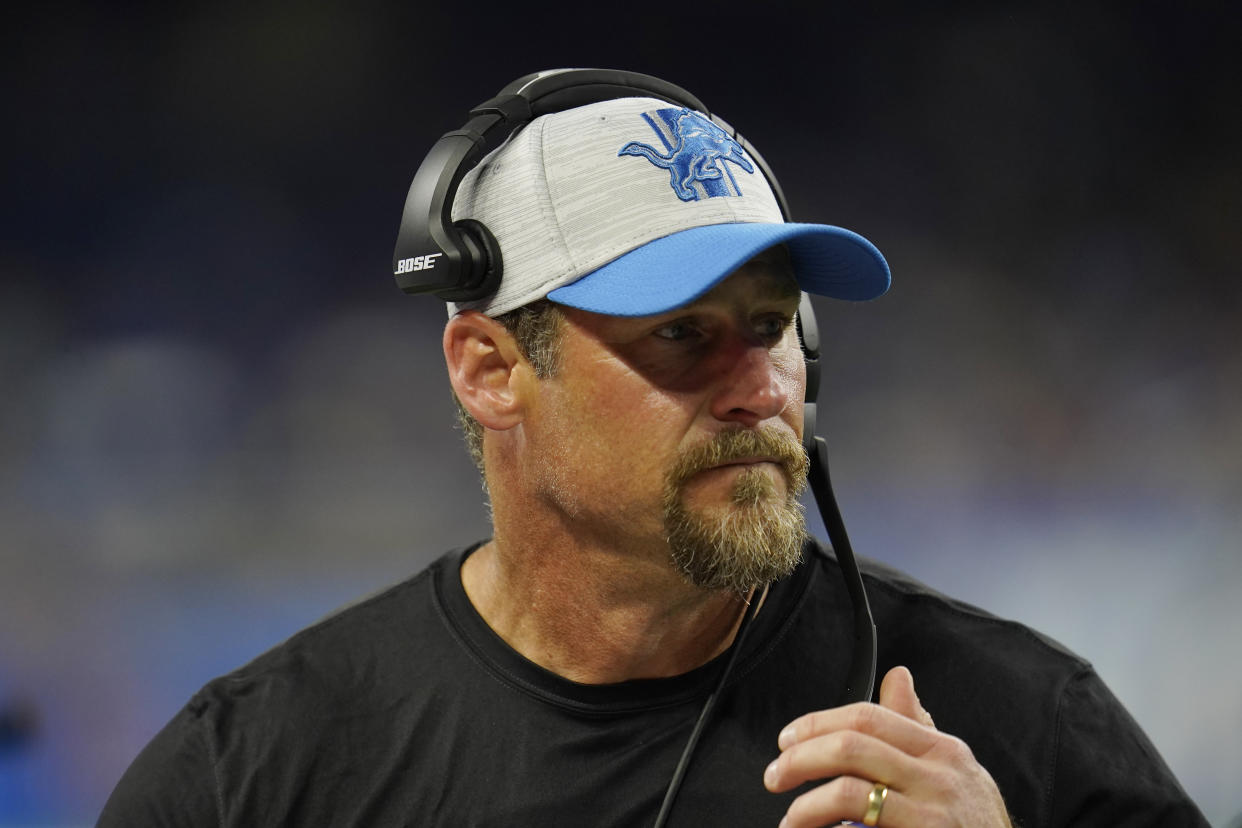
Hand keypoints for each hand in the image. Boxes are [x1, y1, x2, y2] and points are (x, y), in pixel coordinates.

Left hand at [763, 666, 1011, 826]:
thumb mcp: (954, 771)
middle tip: (775, 776)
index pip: (867, 717)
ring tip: (791, 820)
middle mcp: (940, 776)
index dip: (816, 724)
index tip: (786, 740)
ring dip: (806, 808)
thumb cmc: (973, 825)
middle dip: (800, 759)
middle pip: (851, 747)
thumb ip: (917, 726)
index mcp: (942, 750)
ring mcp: (933, 816)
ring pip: (849, 793)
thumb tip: (898, 675)